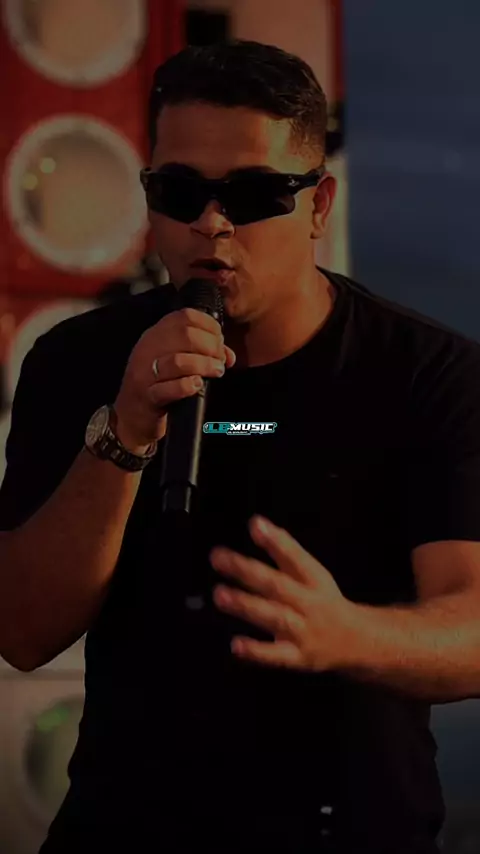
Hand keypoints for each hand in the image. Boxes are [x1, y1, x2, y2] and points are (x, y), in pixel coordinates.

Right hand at [114, 307, 235, 450]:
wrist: (131, 417)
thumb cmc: (158, 386)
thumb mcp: (176, 364)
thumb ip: (201, 353)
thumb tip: (228, 355)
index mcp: (155, 335)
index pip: (185, 316)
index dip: (209, 326)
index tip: (220, 340)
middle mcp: (147, 349)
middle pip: (185, 335)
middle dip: (211, 346)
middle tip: (219, 360)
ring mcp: (145, 373)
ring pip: (179, 361)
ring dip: (205, 365)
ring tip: (216, 371)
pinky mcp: (148, 396)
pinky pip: (169, 388)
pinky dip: (188, 385)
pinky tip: (198, 385)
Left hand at [210, 516, 355, 670]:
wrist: (358, 641)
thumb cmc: (324, 600)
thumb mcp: (311, 573)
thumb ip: (284, 549)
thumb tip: (256, 523)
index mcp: (315, 579)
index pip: (296, 558)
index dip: (276, 542)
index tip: (255, 525)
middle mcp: (310, 603)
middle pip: (278, 586)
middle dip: (247, 572)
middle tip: (218, 558)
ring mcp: (304, 631)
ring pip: (274, 617)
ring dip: (247, 606)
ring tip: (220, 594)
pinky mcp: (298, 657)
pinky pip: (277, 656)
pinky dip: (256, 651)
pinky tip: (236, 645)